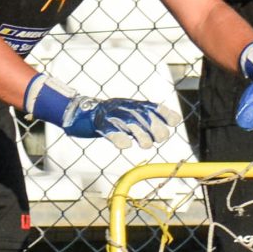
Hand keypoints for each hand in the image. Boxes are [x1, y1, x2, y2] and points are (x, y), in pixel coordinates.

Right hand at [22, 75, 176, 148]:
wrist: (78, 112)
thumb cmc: (106, 118)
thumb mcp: (128, 116)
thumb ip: (146, 121)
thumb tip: (168, 127)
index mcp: (131, 105)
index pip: (151, 107)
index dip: (163, 114)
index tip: (174, 122)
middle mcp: (123, 108)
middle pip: (143, 117)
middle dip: (154, 127)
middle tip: (159, 139)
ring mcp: (111, 116)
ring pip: (129, 124)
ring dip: (140, 135)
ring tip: (147, 145)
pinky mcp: (99, 126)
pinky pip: (110, 132)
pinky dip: (118, 139)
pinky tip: (126, 146)